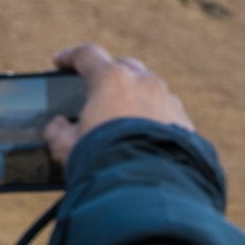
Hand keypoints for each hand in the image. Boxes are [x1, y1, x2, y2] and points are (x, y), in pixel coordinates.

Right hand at [44, 43, 192, 164]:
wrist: (149, 189)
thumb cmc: (103, 161)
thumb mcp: (67, 147)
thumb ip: (58, 131)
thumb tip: (59, 126)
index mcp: (112, 80)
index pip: (87, 56)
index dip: (70, 57)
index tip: (60, 63)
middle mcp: (145, 83)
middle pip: (125, 67)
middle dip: (110, 75)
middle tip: (97, 89)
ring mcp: (169, 102)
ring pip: (151, 90)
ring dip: (136, 97)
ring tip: (124, 116)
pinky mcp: (186, 124)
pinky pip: (167, 114)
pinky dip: (155, 119)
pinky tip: (146, 135)